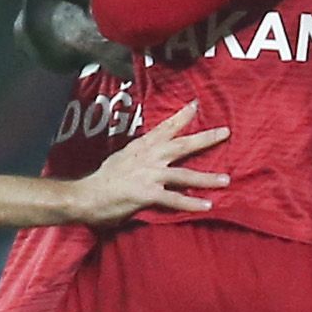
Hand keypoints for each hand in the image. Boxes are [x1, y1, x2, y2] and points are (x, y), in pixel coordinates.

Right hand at [64, 101, 228, 224]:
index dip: (181, 117)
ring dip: (207, 178)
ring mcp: (149, 175)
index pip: (164, 128)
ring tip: (226, 180)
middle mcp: (148, 158)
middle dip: (205, 138)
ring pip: (185, 175)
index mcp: (141, 148)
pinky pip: (174, 200)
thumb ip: (138, 157)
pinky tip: (207, 206)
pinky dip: (191, 204)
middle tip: (225, 132)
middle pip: (182, 145)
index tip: (196, 105)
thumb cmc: (101, 181)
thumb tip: (148, 158)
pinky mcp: (147, 194)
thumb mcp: (121, 159)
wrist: (84, 196)